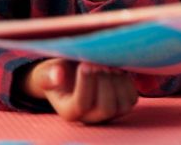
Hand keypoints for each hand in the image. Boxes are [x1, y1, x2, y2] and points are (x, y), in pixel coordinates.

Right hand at [20, 59, 137, 123]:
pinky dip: (128, 81)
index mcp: (69, 111)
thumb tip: (57, 75)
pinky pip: (132, 98)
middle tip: (99, 62)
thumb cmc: (60, 70)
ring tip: (108, 63)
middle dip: (104, 82)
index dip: (86, 84)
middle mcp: (91, 117)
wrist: (74, 70)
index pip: (81, 104)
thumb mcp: (48, 71)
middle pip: (105, 108)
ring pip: (122, 105)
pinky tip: (117, 66)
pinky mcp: (123, 105)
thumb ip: (48, 74)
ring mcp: (109, 113)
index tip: (85, 64)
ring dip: (118, 81)